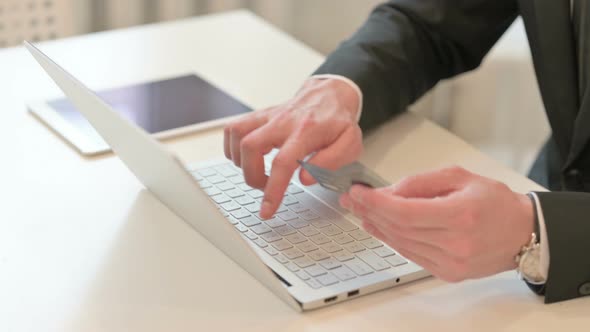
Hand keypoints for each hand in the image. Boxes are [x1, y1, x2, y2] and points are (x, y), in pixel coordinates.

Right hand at [224, 78, 362, 218]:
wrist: (330, 93)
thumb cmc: (338, 121)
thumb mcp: (350, 143)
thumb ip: (331, 162)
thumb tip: (305, 179)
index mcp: (306, 132)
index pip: (282, 162)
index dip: (272, 189)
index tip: (267, 209)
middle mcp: (282, 122)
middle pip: (250, 147)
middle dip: (251, 176)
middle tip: (266, 187)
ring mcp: (268, 117)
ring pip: (236, 135)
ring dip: (239, 161)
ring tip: (256, 171)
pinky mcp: (259, 116)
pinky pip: (233, 129)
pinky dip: (232, 147)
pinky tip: (247, 158)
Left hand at [339, 166, 534, 281]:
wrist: (521, 232)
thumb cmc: (494, 201)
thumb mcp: (459, 177)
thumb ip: (420, 183)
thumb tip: (387, 191)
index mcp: (460, 215)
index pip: (404, 212)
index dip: (376, 203)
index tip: (358, 192)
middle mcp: (456, 243)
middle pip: (398, 228)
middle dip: (370, 212)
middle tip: (352, 199)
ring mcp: (451, 262)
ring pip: (401, 243)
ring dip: (377, 227)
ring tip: (360, 211)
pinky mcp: (448, 273)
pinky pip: (411, 254)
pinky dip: (393, 240)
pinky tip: (380, 228)